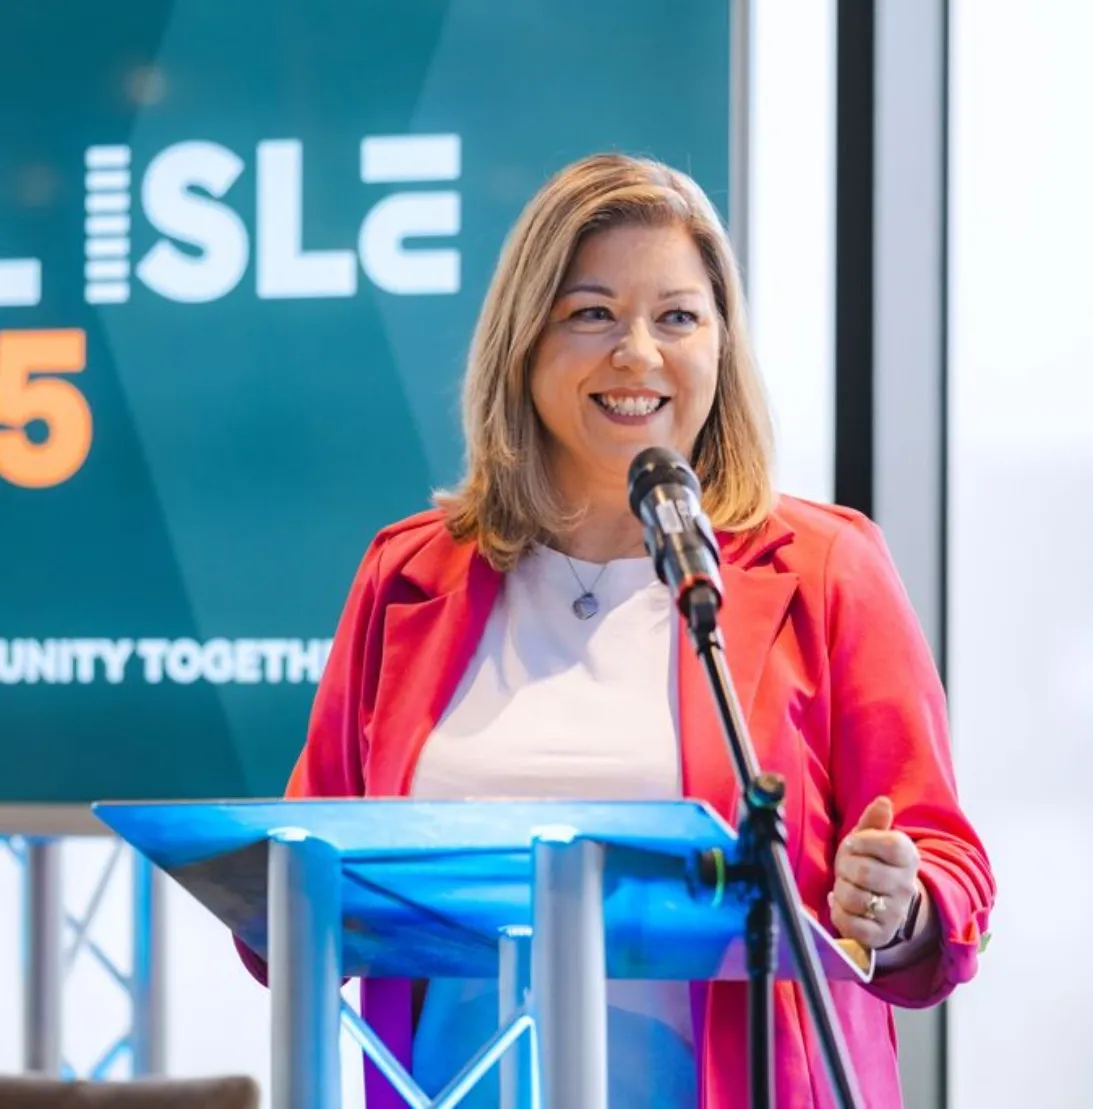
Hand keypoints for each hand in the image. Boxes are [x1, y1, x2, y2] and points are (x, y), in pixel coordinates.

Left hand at [828, 796, 920, 949]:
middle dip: (845, 866)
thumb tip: (883, 802)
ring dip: (840, 889)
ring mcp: (895, 913)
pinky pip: (849, 923)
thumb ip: (874, 820)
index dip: (861, 842)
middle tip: (846, 868)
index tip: (854, 845)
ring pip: (853, 897)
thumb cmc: (871, 862)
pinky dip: (837, 911)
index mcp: (908, 856)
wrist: (883, 902)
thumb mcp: (870, 838)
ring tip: (846, 885)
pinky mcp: (880, 935)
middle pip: (864, 871)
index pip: (887, 843)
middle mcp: (906, 886)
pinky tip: (841, 904)